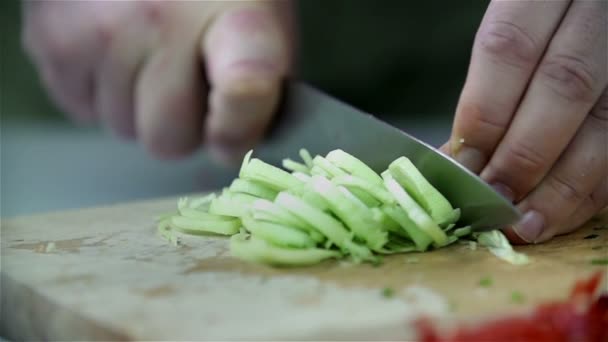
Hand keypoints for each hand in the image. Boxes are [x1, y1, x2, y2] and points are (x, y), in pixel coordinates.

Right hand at [22, 0, 292, 162]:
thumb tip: (231, 147)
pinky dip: (101, 93)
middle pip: (168, 139)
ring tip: (150, 53)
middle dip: (179, 126)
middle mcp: (165, 21)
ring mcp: (104, 30)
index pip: (245, 88)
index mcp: (238, 20)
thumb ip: (261, 87)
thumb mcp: (261, 22)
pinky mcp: (56, 38)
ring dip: (137, 107)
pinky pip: (84, 110)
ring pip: (122, 128)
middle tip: (186, 80)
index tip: (230, 139)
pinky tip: (119, 51)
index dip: (237, 126)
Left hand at [443, 0, 606, 242]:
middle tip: (494, 204)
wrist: (589, 5)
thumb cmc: (540, 17)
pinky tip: (567, 210)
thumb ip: (492, 82)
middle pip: (563, 87)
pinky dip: (598, 186)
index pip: (509, 48)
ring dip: (565, 185)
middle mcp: (601, 12)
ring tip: (528, 224)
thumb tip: (459, 158)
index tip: (462, 165)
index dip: (484, 113)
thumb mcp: (515, 25)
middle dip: (523, 157)